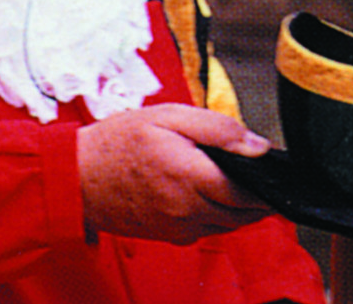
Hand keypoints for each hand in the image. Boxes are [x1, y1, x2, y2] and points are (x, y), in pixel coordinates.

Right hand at [77, 103, 272, 244]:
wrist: (77, 177)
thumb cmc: (118, 143)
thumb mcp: (169, 116)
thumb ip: (218, 129)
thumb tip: (257, 145)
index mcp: (190, 177)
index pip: (248, 192)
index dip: (267, 184)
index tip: (275, 172)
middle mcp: (188, 210)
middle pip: (243, 214)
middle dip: (258, 198)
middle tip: (260, 176)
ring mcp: (178, 228)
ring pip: (228, 226)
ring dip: (240, 209)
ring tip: (236, 182)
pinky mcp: (169, 236)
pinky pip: (207, 232)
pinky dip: (218, 217)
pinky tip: (209, 195)